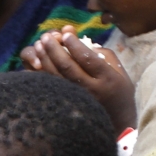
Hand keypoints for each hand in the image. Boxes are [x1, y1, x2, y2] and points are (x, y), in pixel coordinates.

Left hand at [19, 27, 136, 132]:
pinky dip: (42, 73)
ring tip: (39, 44)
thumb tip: (82, 42)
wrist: (117, 123)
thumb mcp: (119, 72)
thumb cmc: (118, 92)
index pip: (88, 58)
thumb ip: (104, 55)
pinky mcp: (67, 105)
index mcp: (107, 78)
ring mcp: (77, 99)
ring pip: (56, 77)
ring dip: (45, 59)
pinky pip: (51, 87)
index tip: (66, 33)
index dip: (74, 45)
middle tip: (47, 36)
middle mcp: (91, 89)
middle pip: (67, 66)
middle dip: (54, 49)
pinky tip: (36, 62)